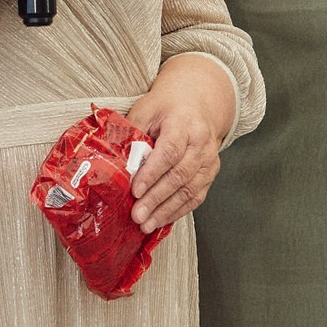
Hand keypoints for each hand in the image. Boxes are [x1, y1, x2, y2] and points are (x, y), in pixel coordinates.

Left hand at [126, 58, 233, 232]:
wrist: (198, 102)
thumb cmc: (167, 106)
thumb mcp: (146, 109)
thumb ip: (132, 133)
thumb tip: (116, 161)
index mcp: (184, 123)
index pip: (170, 151)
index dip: (152, 173)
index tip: (135, 190)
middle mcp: (202, 142)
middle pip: (180, 174)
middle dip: (157, 198)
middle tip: (137, 215)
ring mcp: (209, 159)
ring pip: (190, 189)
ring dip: (167, 210)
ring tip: (146, 224)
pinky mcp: (210, 173)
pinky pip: (196, 196)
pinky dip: (178, 211)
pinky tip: (162, 220)